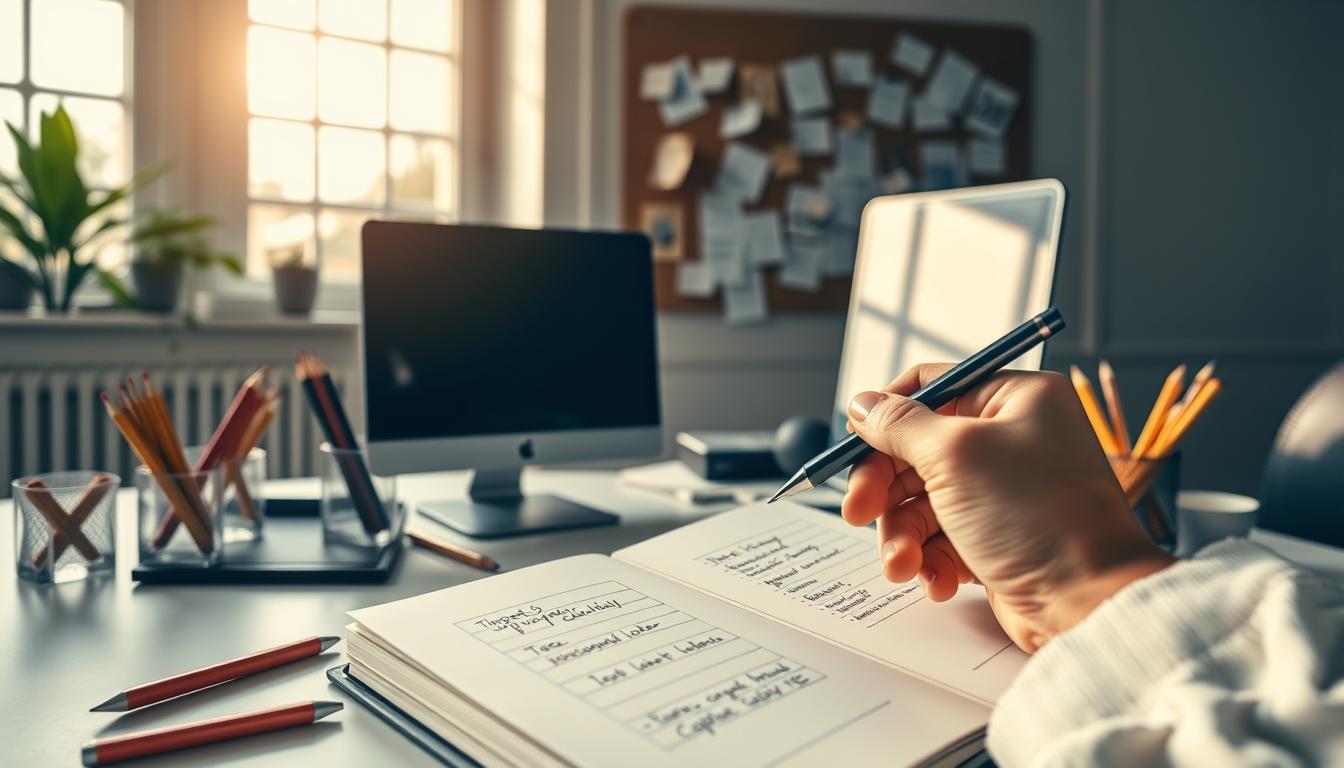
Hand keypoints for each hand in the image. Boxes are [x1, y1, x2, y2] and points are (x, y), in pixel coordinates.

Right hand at [841, 366, 1172, 651]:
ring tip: (903, 565)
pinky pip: (943, 538)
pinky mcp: (998, 538)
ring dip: (903, 535)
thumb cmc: (1037, 517)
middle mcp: (1012, 438)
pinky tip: (938, 580)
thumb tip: (861, 404)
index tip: (853, 447)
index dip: (885, 416)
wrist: (1088, 603)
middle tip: (858, 513)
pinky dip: (931, 559)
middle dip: (885, 489)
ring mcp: (1005, 491)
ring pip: (922, 500)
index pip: (931, 387)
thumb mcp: (954, 454)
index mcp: (1015, 398)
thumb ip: (898, 425)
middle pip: (916, 449)